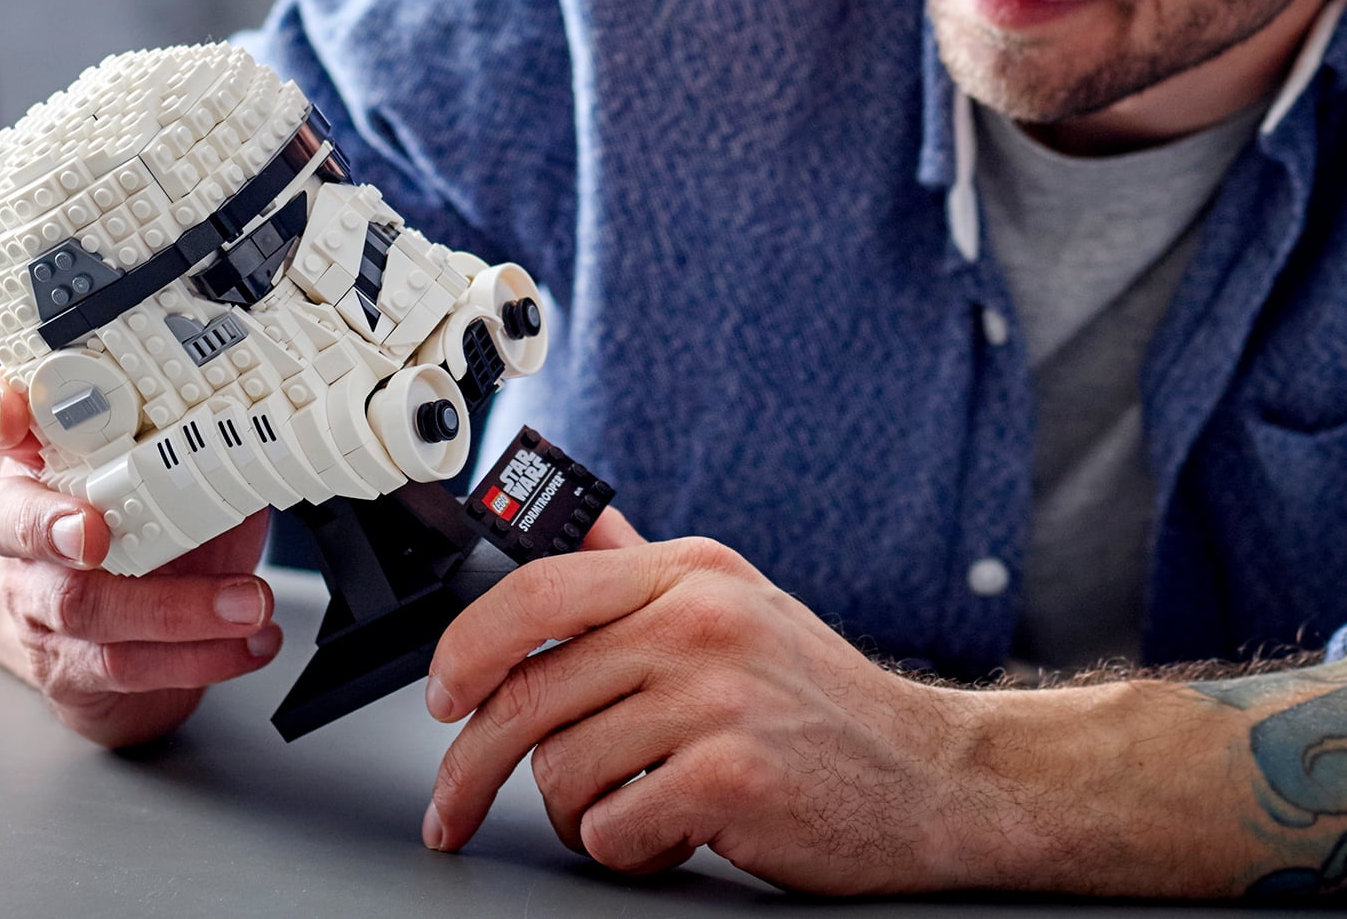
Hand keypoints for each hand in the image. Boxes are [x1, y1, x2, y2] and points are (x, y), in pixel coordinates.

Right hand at [0, 373, 281, 746]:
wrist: (110, 624)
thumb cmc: (147, 524)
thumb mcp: (170, 469)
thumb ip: (203, 441)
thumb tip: (278, 426)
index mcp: (48, 457)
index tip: (14, 420)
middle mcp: (27, 526)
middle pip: (12, 521)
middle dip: (53, 526)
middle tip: (96, 533)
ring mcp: (40, 598)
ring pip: (82, 606)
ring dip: (176, 609)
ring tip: (248, 603)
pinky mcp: (68, 664)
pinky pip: (127, 666)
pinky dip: (203, 657)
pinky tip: (252, 643)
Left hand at [421, 513, 967, 894]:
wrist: (933, 774)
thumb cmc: (820, 695)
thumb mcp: (734, 603)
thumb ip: (645, 566)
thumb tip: (575, 526)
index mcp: (689, 572)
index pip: (540, 588)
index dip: (467, 646)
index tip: (441, 695)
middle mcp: (697, 622)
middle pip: (530, 692)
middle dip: (472, 766)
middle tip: (453, 808)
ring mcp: (716, 697)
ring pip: (561, 771)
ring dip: (574, 813)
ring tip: (627, 809)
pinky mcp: (731, 777)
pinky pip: (612, 829)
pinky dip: (625, 847)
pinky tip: (669, 832)